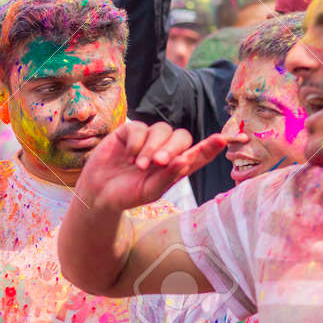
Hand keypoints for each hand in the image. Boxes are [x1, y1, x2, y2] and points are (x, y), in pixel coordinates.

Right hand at [77, 121, 225, 211]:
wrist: (98, 193)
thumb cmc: (127, 195)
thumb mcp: (151, 191)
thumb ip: (169, 176)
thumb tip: (184, 160)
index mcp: (176, 166)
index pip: (200, 152)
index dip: (212, 145)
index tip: (224, 139)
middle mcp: (165, 149)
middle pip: (182, 136)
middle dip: (173, 148)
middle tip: (159, 163)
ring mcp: (148, 139)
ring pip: (162, 129)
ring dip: (153, 147)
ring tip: (140, 165)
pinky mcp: (130, 132)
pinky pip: (140, 128)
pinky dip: (136, 142)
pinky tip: (128, 156)